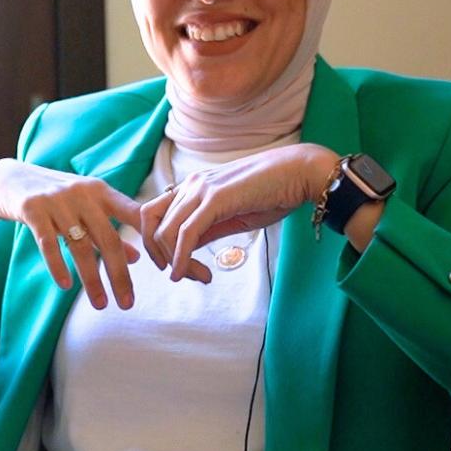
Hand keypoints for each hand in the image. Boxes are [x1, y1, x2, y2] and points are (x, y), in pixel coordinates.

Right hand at [0, 159, 141, 309]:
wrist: (8, 179)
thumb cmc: (55, 197)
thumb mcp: (85, 208)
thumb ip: (109, 230)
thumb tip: (137, 258)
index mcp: (101, 191)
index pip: (135, 214)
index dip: (152, 240)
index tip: (165, 268)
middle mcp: (83, 194)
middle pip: (109, 238)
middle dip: (120, 274)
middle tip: (128, 304)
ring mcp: (57, 201)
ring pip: (80, 246)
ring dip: (91, 279)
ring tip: (100, 305)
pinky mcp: (32, 209)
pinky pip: (48, 243)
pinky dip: (58, 266)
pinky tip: (66, 286)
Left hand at [139, 143, 338, 282]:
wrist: (299, 173)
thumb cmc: (273, 193)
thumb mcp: (232, 217)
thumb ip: (206, 230)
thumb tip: (185, 250)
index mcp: (193, 186)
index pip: (154, 215)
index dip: (156, 245)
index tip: (177, 266)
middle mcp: (191, 184)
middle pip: (150, 223)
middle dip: (159, 255)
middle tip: (181, 275)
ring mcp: (201, 189)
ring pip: (165, 231)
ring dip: (173, 261)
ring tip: (196, 277)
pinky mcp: (215, 199)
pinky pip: (186, 234)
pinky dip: (180, 258)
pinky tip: (184, 273)